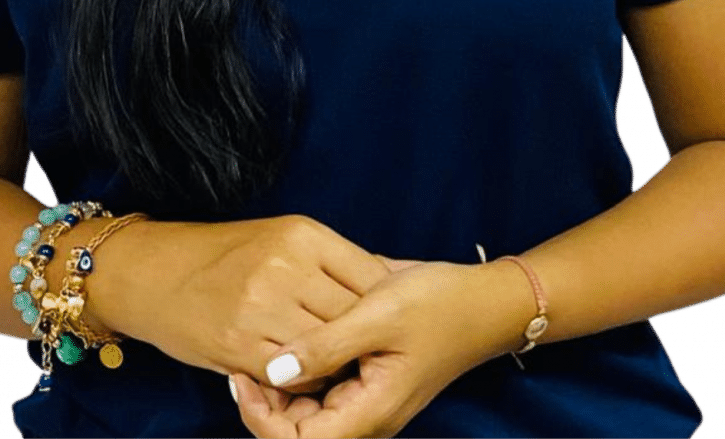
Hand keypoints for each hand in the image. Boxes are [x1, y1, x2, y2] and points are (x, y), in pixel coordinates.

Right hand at [116, 214, 397, 401]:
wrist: (158, 273)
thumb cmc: (229, 257)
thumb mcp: (283, 239)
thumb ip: (331, 262)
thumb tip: (388, 282)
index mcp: (304, 235)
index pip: (372, 276)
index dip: (384, 305)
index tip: (386, 320)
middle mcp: (286, 266)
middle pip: (354, 314)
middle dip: (362, 336)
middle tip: (366, 349)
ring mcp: (262, 306)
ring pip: (327, 348)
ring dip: (335, 362)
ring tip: (336, 363)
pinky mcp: (239, 345)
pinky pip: (293, 375)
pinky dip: (303, 380)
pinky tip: (301, 372)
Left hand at [229, 257, 488, 438]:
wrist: (482, 299)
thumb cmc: (438, 304)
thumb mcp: (380, 314)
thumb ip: (326, 346)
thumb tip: (273, 370)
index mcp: (369, 412)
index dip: (261, 418)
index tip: (243, 374)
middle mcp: (364, 416)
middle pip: (295, 432)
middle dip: (265, 401)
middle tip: (245, 353)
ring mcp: (365, 400)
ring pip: (305, 411)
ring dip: (280, 385)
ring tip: (261, 340)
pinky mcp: (365, 379)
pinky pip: (321, 388)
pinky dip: (301, 368)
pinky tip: (289, 335)